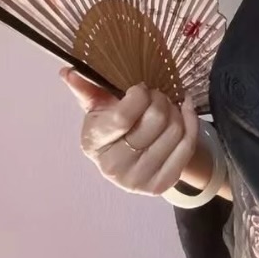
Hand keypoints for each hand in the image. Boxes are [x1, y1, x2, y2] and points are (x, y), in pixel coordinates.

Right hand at [60, 67, 198, 195]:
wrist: (132, 160)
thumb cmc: (114, 128)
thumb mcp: (99, 108)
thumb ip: (87, 89)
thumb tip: (67, 72)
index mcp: (93, 143)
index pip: (123, 117)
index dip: (140, 96)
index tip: (141, 88)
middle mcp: (113, 166)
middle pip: (155, 121)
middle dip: (160, 99)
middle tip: (157, 95)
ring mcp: (138, 179)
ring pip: (175, 130)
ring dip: (176, 110)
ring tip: (168, 106)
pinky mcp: (160, 185)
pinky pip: (187, 145)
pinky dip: (191, 122)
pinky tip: (184, 111)